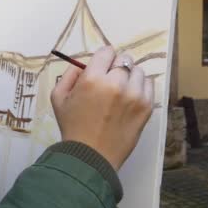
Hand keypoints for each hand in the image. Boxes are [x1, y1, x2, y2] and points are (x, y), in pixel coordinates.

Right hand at [50, 46, 153, 170]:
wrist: (91, 155)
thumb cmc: (72, 127)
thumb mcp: (58, 98)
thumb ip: (69, 75)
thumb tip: (83, 64)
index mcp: (92, 79)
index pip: (107, 51)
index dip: (103, 58)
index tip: (101, 67)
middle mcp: (115, 83)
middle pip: (124, 59)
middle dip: (116, 67)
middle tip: (110, 81)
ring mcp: (134, 95)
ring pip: (138, 71)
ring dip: (130, 77)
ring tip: (121, 91)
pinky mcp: (146, 106)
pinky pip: (149, 85)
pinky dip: (141, 87)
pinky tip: (130, 98)